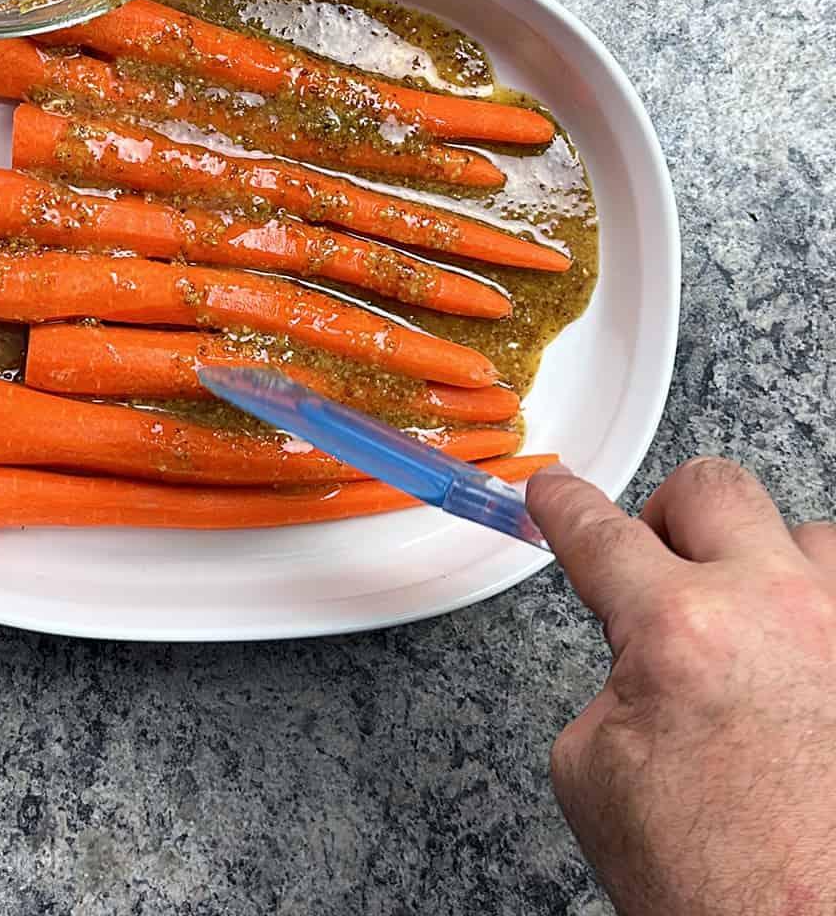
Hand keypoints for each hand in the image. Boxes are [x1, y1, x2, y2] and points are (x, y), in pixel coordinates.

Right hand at [527, 459, 835, 915]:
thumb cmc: (722, 890)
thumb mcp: (594, 774)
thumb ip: (614, 682)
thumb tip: (644, 658)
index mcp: (682, 634)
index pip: (598, 532)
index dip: (562, 501)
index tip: (556, 491)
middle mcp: (779, 613)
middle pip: (710, 489)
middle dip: (666, 515)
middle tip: (655, 561)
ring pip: (807, 534)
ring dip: (766, 566)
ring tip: (751, 627)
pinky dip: (821, 617)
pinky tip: (804, 665)